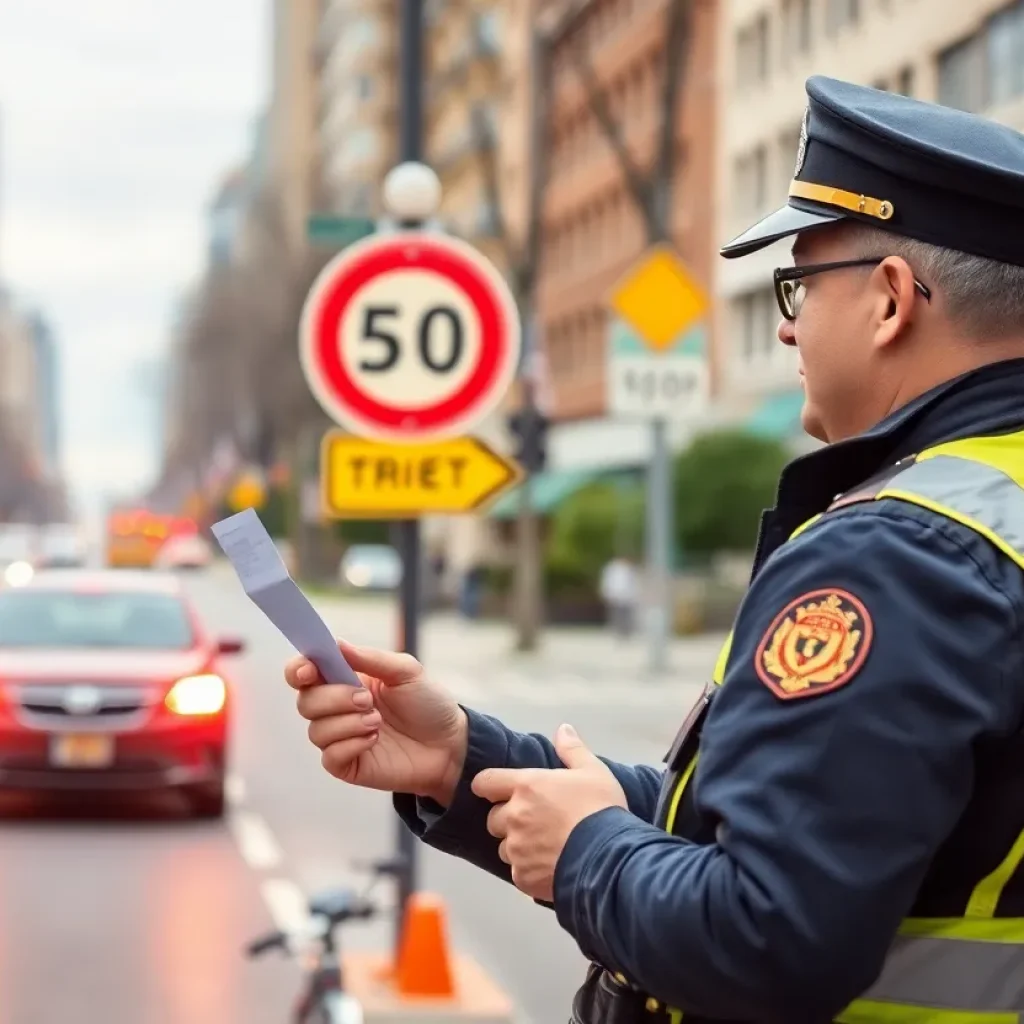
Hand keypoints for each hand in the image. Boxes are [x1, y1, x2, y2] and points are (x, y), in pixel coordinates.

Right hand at [285, 641, 468, 806]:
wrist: (448, 743)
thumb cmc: (427, 704)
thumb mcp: (406, 671)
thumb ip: (371, 659)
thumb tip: (337, 644)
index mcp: (344, 679)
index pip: (303, 673)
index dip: (298, 669)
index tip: (309, 671)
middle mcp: (336, 708)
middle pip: (305, 702)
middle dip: (334, 698)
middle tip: (368, 700)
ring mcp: (339, 737)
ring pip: (316, 730)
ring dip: (348, 723)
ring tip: (378, 722)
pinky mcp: (346, 764)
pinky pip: (330, 756)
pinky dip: (351, 745)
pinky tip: (375, 740)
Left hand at [471, 724, 626, 900]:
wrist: (609, 857)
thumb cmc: (601, 809)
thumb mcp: (593, 771)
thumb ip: (572, 750)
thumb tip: (563, 729)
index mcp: (526, 786)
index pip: (485, 782)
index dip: (489, 786)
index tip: (498, 791)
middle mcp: (514, 816)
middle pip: (494, 818)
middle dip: (508, 819)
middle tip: (535, 822)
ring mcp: (517, 849)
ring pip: (505, 848)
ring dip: (518, 846)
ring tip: (545, 847)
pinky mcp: (523, 877)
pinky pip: (518, 873)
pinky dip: (529, 870)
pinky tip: (551, 866)